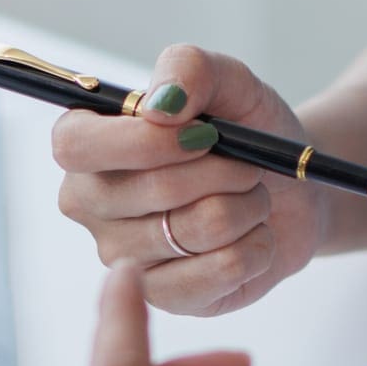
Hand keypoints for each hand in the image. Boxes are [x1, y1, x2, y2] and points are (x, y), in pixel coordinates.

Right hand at [52, 44, 326, 316]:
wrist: (290, 192)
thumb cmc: (246, 133)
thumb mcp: (228, 82)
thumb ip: (191, 68)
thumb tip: (160, 106)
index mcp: (85, 145)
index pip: (76, 146)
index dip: (141, 141)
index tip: (202, 133)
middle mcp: (92, 205)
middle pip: (154, 189)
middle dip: (224, 169)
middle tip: (248, 164)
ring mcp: (124, 257)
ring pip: (198, 229)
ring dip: (247, 206)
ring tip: (250, 198)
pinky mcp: (166, 297)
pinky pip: (220, 271)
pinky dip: (256, 247)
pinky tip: (253, 237)